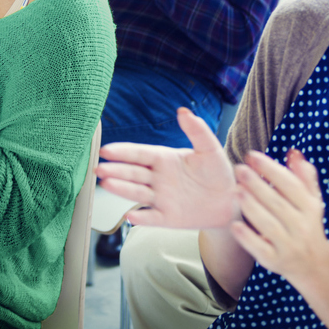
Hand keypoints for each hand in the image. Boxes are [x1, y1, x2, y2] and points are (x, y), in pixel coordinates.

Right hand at [97, 107, 237, 228]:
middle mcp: (158, 178)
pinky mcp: (168, 217)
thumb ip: (197, 130)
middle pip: (133, 173)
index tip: (106, 149)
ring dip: (121, 188)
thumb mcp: (209, 148)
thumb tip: (183, 111)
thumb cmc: (218, 172)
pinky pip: (152, 217)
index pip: (139, 154)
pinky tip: (130, 215)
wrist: (229, 201)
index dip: (123, 152)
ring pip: (137, 192)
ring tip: (106, 183)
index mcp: (164, 159)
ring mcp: (161, 198)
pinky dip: (141, 217)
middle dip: (115, 169)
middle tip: (99, 167)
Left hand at [231, 148, 328, 283]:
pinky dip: (248, 238)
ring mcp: (288, 245)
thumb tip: (294, 152)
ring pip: (269, 225)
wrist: (314, 264)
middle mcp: (301, 226)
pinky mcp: (275, 261)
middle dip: (257, 184)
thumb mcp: (311, 200)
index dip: (271, 169)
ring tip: (236, 190)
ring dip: (252, 207)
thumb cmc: (307, 223)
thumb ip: (303, 176)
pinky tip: (235, 225)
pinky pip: (260, 249)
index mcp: (309, 207)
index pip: (290, 185)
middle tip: (239, 169)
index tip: (252, 156)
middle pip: (277, 203)